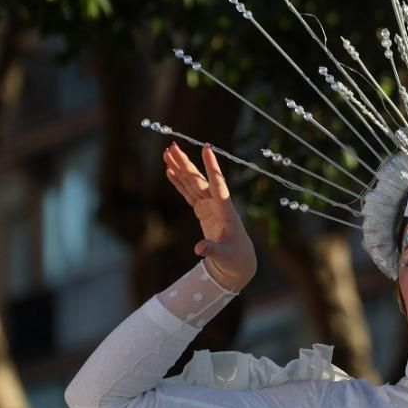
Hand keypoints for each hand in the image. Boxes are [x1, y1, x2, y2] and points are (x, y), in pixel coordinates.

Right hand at [164, 143, 256, 290]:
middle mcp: (218, 204)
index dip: (212, 167)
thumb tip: (199, 249)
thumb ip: (212, 251)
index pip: (218, 185)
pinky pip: (188, 193)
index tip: (207, 148)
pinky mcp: (202, 210)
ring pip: (193, 183)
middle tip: (172, 146)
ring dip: (181, 168)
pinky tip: (170, 170)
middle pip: (200, 180)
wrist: (238, 261)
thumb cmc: (235, 258)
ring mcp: (210, 206)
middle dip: (186, 163)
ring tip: (168, 153)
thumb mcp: (224, 256)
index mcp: (226, 211)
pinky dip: (179, 182)